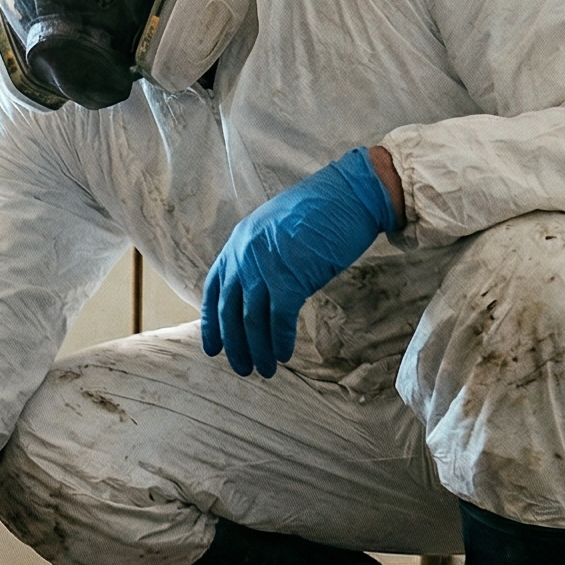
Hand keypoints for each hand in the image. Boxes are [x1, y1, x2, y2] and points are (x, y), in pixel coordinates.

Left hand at [199, 146, 399, 377]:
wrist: (352, 194)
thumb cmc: (323, 210)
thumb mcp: (278, 229)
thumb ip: (261, 256)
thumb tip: (259, 288)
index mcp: (239, 242)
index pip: (214, 288)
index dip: (212, 322)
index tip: (213, 347)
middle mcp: (245, 254)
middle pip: (230, 310)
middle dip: (234, 344)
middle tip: (243, 368)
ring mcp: (265, 266)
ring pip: (251, 320)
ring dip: (257, 350)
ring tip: (265, 370)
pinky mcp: (291, 277)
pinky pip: (278, 320)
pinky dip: (280, 341)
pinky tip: (284, 354)